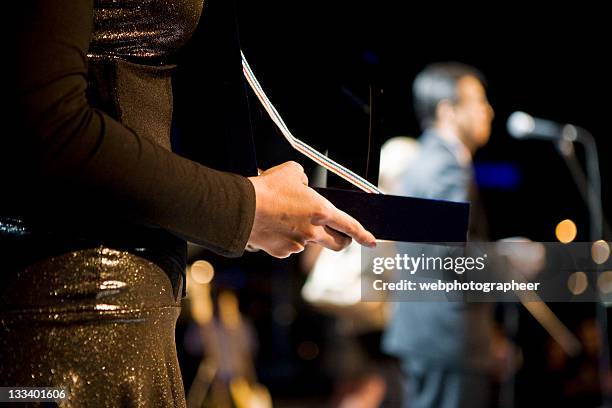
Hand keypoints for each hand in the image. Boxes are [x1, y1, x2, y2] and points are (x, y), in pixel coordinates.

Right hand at [247, 161, 375, 257]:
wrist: (242, 208)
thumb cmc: (267, 188)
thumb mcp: (292, 172)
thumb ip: (303, 180)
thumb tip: (302, 186)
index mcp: (321, 211)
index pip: (350, 226)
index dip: (364, 234)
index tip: (372, 241)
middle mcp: (313, 232)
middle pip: (336, 244)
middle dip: (341, 241)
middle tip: (338, 236)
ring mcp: (298, 244)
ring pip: (308, 242)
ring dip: (304, 234)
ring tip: (283, 217)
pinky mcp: (282, 252)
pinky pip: (289, 246)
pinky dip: (285, 239)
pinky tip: (272, 227)